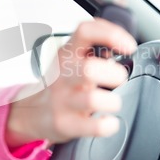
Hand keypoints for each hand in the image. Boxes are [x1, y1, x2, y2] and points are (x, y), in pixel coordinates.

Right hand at [5, 18, 136, 147]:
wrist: (31, 111)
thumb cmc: (61, 83)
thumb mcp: (71, 59)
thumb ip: (94, 48)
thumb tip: (123, 45)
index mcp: (67, 54)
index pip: (85, 32)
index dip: (111, 35)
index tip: (128, 46)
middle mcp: (63, 75)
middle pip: (89, 69)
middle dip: (114, 74)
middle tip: (118, 79)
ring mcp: (63, 100)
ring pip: (92, 100)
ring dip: (112, 102)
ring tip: (112, 103)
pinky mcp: (65, 124)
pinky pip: (94, 127)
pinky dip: (109, 125)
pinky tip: (108, 121)